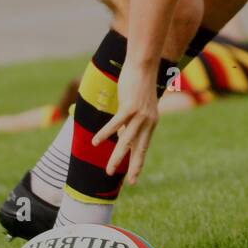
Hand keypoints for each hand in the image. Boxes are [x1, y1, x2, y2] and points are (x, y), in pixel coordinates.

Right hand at [92, 62, 159, 185]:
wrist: (143, 64)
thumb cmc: (138, 82)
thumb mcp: (136, 104)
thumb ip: (130, 120)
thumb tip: (120, 134)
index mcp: (151, 122)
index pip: (144, 146)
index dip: (138, 162)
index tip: (134, 177)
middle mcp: (148, 121)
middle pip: (138, 149)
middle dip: (132, 167)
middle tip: (129, 183)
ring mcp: (140, 115)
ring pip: (126, 141)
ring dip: (117, 157)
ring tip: (109, 170)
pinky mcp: (130, 107)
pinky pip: (115, 125)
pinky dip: (105, 134)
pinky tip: (95, 142)